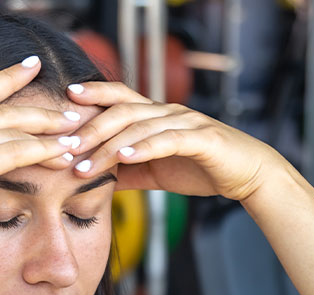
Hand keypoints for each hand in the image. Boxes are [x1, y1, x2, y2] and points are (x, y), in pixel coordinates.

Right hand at [0, 56, 82, 243]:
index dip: (3, 80)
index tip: (27, 67)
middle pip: (1, 106)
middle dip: (38, 103)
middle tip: (68, 102)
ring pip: (13, 126)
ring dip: (49, 128)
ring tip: (77, 130)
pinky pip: (15, 151)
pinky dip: (44, 150)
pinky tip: (64, 153)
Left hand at [64, 81, 282, 201]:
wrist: (248, 175)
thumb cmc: (201, 169)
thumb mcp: (154, 172)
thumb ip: (126, 172)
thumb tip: (92, 180)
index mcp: (157, 115)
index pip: (120, 97)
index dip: (94, 94)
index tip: (65, 101)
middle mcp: (169, 112)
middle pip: (123, 110)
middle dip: (91, 128)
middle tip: (66, 147)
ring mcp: (186, 122)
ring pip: (140, 126)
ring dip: (109, 146)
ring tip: (85, 165)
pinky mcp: (202, 139)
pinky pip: (168, 139)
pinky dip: (144, 147)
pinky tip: (125, 157)